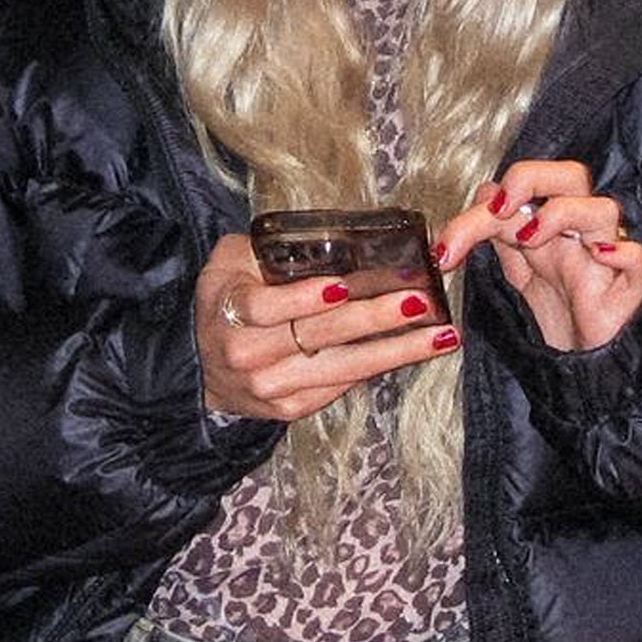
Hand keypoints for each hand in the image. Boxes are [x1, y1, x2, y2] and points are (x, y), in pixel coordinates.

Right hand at [195, 231, 459, 423]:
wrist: (200, 364)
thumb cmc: (227, 297)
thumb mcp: (231, 261)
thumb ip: (270, 248)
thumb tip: (341, 232)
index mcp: (228, 309)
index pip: (267, 306)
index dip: (305, 298)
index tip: (343, 286)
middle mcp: (247, 354)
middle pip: (317, 336)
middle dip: (373, 318)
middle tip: (418, 302)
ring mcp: (269, 387)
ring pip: (340, 368)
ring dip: (395, 350)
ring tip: (441, 335)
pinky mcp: (289, 408)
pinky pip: (340, 386)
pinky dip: (380, 367)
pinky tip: (415, 350)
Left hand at [431, 160, 641, 354]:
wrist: (587, 366)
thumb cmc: (561, 314)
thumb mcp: (518, 271)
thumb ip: (500, 234)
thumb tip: (482, 196)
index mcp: (552, 226)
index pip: (523, 189)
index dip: (484, 204)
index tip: (447, 245)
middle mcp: (578, 235)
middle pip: (570, 176)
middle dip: (531, 178)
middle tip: (499, 207)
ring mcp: (606, 260)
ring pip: (603, 209)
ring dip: (564, 213)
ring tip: (530, 239)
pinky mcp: (629, 292)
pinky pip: (641, 262)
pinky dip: (624, 253)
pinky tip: (601, 256)